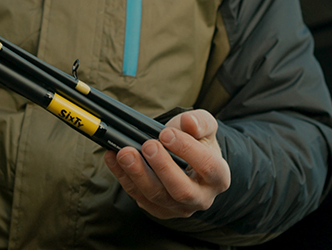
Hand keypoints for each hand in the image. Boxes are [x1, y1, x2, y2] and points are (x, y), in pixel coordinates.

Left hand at [104, 109, 229, 219]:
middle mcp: (201, 198)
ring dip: (138, 174)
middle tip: (147, 145)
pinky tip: (113, 158)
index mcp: (218, 177)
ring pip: (156, 196)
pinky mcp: (158, 209)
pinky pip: (138, 196)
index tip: (166, 134)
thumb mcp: (204, 127)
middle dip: (162, 167)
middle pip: (181, 190)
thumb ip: (200, 122)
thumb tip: (190, 123)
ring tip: (124, 152)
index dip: (187, 150)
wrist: (187, 159)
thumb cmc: (197, 141)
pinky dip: (123, 177)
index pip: (207, 166)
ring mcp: (178, 208)